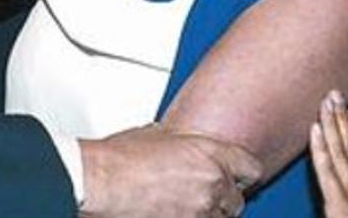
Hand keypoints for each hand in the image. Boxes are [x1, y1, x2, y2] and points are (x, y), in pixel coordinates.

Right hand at [80, 124, 262, 217]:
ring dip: (205, 214)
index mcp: (209, 156)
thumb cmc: (116, 160)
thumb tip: (175, 146)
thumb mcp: (152, 136)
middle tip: (198, 194)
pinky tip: (170, 214)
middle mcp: (212, 186)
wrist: (97, 184)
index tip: (234, 176)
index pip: (250, 167)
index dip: (240, 172)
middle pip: (235, 200)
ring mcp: (201, 214)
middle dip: (219, 198)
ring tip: (181, 208)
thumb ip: (176, 143)